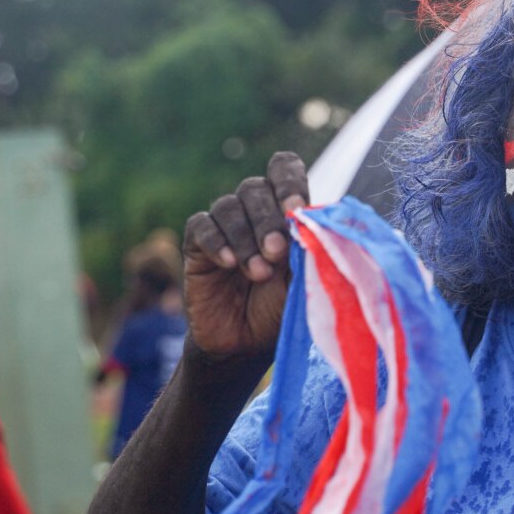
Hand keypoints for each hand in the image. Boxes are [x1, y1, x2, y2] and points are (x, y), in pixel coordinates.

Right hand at [182, 152, 308, 359]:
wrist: (244, 344)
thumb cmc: (280, 308)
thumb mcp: (302, 280)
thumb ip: (309, 249)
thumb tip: (317, 224)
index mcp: (284, 211)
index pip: (284, 169)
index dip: (289, 182)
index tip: (296, 210)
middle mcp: (253, 212)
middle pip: (255, 189)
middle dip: (268, 219)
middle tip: (277, 252)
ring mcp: (224, 227)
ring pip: (228, 207)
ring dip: (245, 238)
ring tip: (259, 273)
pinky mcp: (197, 246)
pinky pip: (201, 227)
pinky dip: (216, 242)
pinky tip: (229, 264)